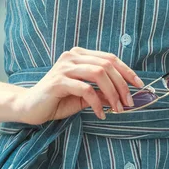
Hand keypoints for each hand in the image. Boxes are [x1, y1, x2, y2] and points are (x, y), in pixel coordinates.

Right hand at [14, 47, 143, 124]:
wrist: (29, 107)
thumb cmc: (58, 100)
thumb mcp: (85, 96)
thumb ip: (102, 92)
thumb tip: (124, 97)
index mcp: (80, 54)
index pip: (110, 58)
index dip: (127, 70)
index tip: (139, 85)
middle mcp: (73, 56)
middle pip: (107, 64)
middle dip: (122, 84)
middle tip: (128, 102)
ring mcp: (65, 67)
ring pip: (98, 73)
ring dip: (112, 93)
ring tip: (118, 109)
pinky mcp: (58, 81)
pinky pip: (85, 89)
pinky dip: (97, 102)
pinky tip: (101, 114)